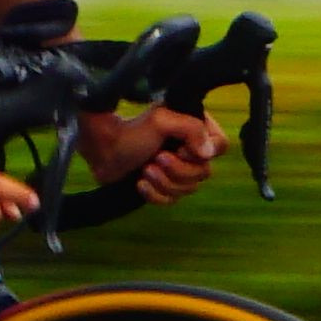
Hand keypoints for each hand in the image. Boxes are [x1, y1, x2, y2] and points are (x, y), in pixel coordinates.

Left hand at [79, 104, 226, 205]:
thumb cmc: (130, 131)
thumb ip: (191, 129)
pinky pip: (172, 200)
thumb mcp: (161, 120)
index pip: (220, 144)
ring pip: (189, 189)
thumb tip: (208, 152)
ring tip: (145, 170)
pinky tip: (140, 183)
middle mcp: (188, 149)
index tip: (183, 149)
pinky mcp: (162, 186)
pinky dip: (155, 195)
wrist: (100, 151)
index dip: (205, 152)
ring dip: (165, 182)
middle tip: (156, 159)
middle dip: (178, 170)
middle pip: (204, 172)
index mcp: (192, 128)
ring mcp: (176, 169)